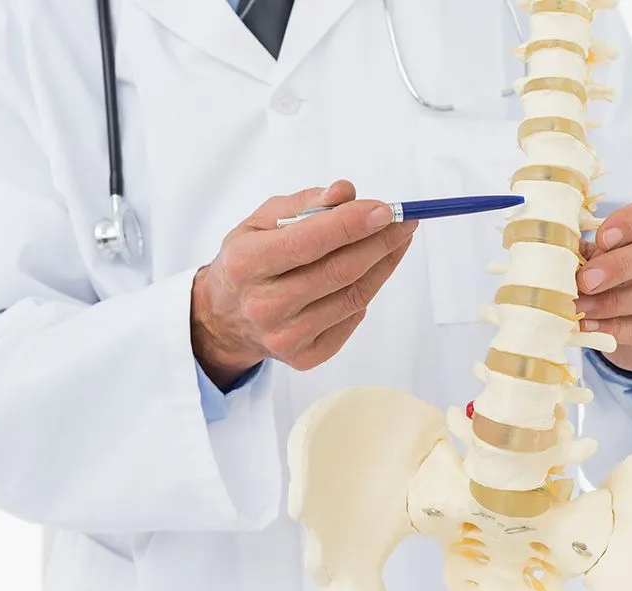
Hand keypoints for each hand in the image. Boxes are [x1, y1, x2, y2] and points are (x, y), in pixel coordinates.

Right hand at [191, 180, 416, 388]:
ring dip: (383, 264)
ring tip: (396, 240)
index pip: (308, 242)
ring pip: (354, 296)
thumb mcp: (261, 221)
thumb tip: (347, 192)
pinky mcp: (305, 356)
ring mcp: (285, 336)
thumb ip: (305, 203)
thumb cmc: (250, 259)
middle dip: (381, 242)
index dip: (351, 224)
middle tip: (405, 220)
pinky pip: (352, 318)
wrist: (226, 318)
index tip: (386, 209)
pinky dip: (366, 291)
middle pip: (339, 271)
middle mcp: (263, 305)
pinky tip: (369, 273)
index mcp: (245, 264)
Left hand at [573, 195, 631, 373]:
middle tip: (585, 280)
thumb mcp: (598, 261)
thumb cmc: (612, 283)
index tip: (602, 238)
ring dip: (612, 301)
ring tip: (581, 306)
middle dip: (618, 266)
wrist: (630, 329)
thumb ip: (585, 253)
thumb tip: (555, 250)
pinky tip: (590, 325)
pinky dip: (615, 328)